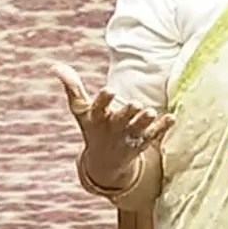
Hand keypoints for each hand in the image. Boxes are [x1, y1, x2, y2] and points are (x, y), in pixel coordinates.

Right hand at [51, 61, 174, 188]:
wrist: (104, 163)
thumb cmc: (93, 127)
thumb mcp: (80, 110)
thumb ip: (72, 87)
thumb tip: (55, 65)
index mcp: (97, 118)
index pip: (99, 109)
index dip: (104, 100)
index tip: (109, 90)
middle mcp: (113, 128)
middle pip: (121, 120)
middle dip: (128, 113)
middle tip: (135, 104)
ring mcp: (129, 136)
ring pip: (139, 129)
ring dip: (145, 121)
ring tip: (152, 112)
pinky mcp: (143, 142)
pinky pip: (154, 135)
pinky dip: (163, 128)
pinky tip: (172, 118)